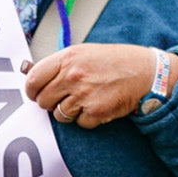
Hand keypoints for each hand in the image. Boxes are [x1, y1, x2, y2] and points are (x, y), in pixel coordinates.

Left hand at [23, 43, 173, 128]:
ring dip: (70, 112)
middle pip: (43, 101)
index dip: (31, 90)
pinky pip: (79, 123)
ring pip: (59, 115)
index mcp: (68, 57)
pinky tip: (98, 105)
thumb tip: (31, 75)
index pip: (33, 79)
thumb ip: (61, 64)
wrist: (146, 72)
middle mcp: (73, 75)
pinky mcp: (95, 111)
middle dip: (52, 103)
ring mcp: (83, 94)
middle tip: (65, 97)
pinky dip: (87, 118)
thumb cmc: (116, 61)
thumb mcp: (85, 52)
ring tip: (86, 99)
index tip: (35, 93)